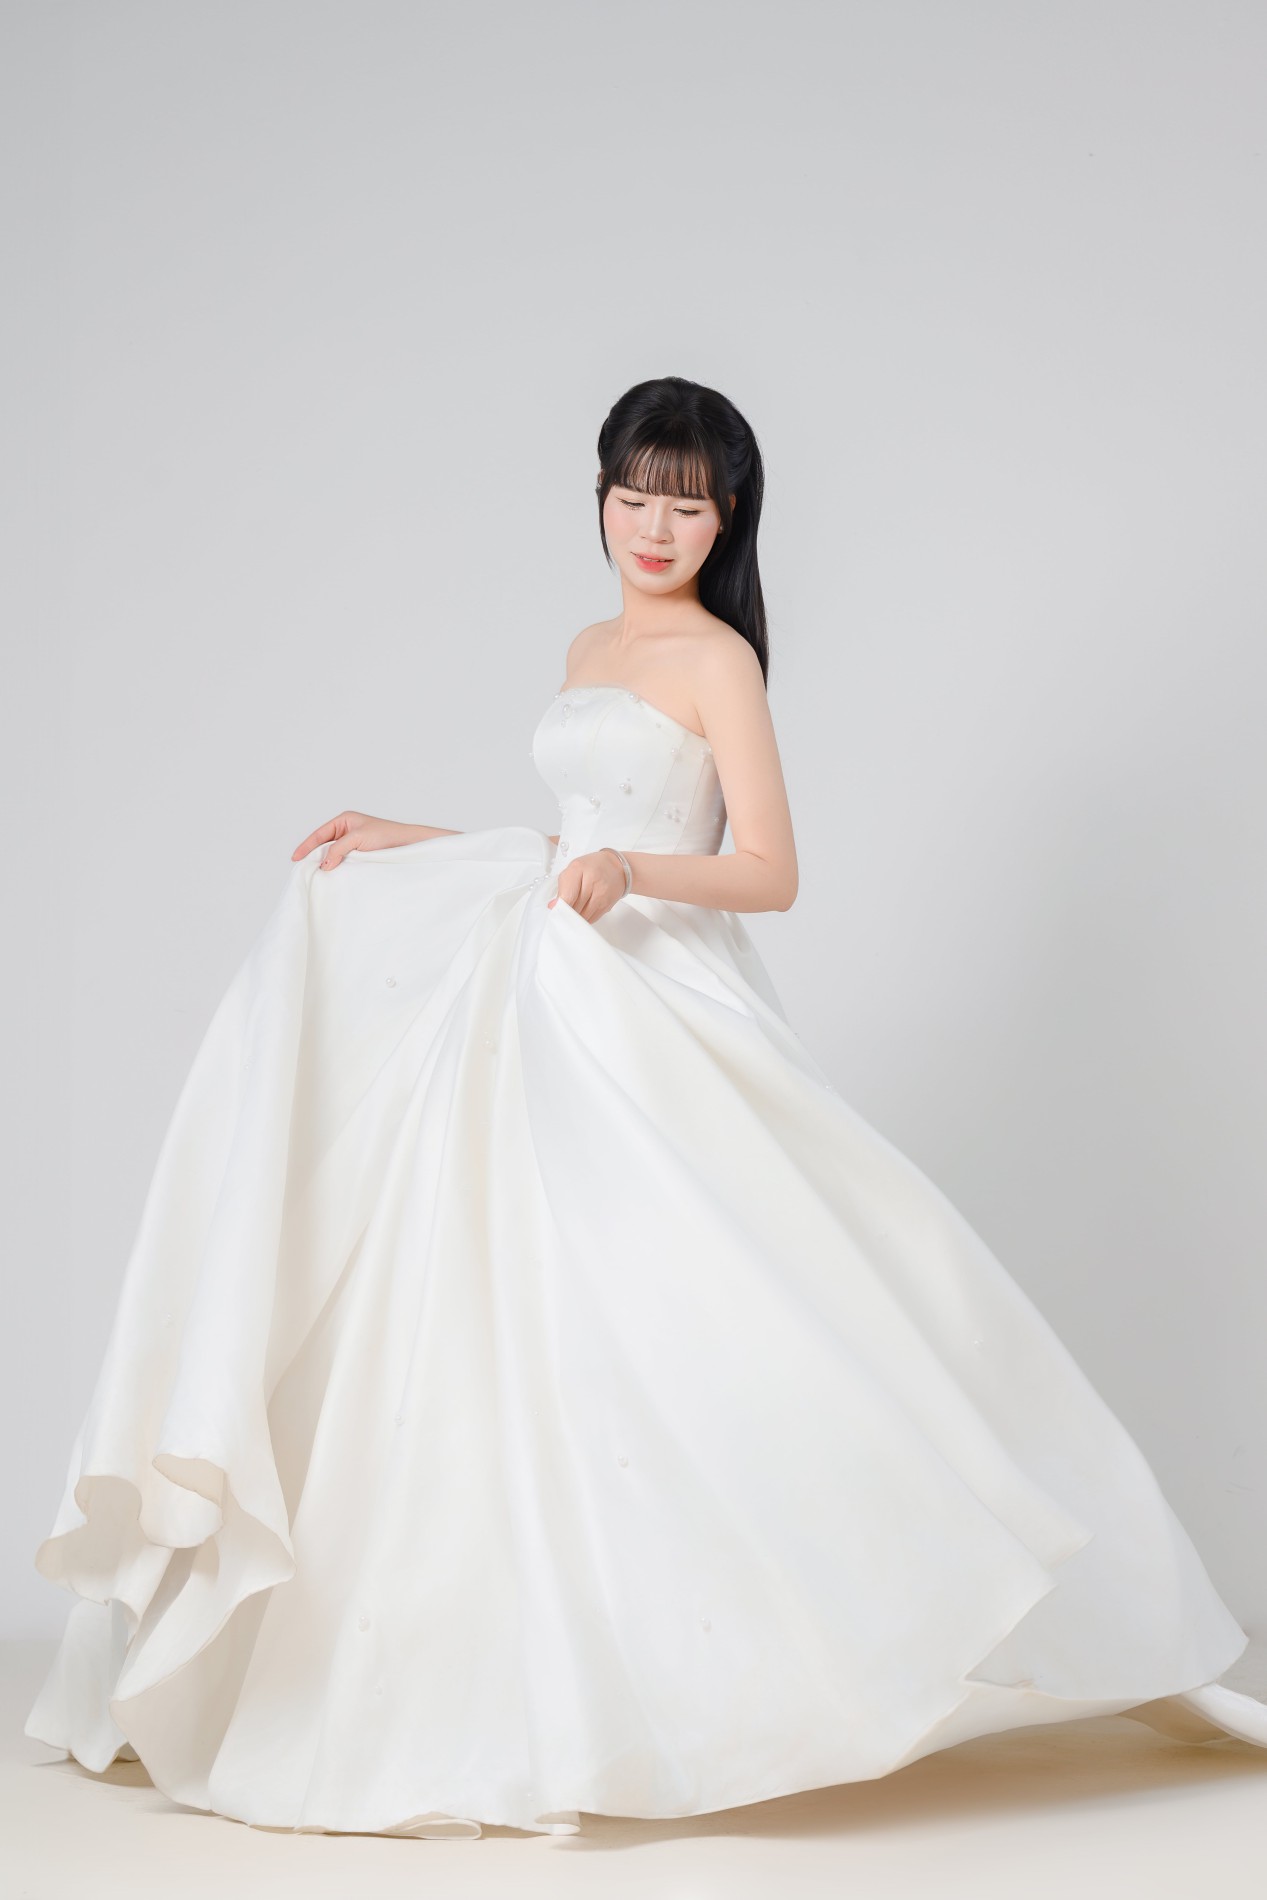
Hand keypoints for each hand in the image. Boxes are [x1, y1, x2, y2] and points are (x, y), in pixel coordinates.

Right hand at [291, 811, 420, 870]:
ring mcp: (353, 843)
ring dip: (326, 863)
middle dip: (314, 856)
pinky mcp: (360, 855)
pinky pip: (342, 861)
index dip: (306, 846)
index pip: (320, 834)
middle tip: (304, 869)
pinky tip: (332, 875)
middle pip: (324, 845)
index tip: (295, 858)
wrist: (408, 845)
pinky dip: (336, 867)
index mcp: (344, 820)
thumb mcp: (358, 839)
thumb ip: (338, 850)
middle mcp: (347, 830)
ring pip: (333, 854)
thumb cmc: (387, 836)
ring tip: (316, 874)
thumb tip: (323, 865)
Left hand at [548, 847, 628, 923]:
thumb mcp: (574, 869)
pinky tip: (584, 909)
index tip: (556, 910)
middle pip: (575, 907)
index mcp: (580, 869)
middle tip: (563, 910)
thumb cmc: (593, 867)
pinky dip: (585, 917)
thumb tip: (553, 906)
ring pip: (584, 916)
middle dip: (567, 912)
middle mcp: (593, 882)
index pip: (568, 895)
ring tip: (574, 909)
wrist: (617, 867)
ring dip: (576, 916)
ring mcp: (602, 895)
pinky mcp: (608, 905)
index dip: (560, 906)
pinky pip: (592, 919)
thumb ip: (563, 887)